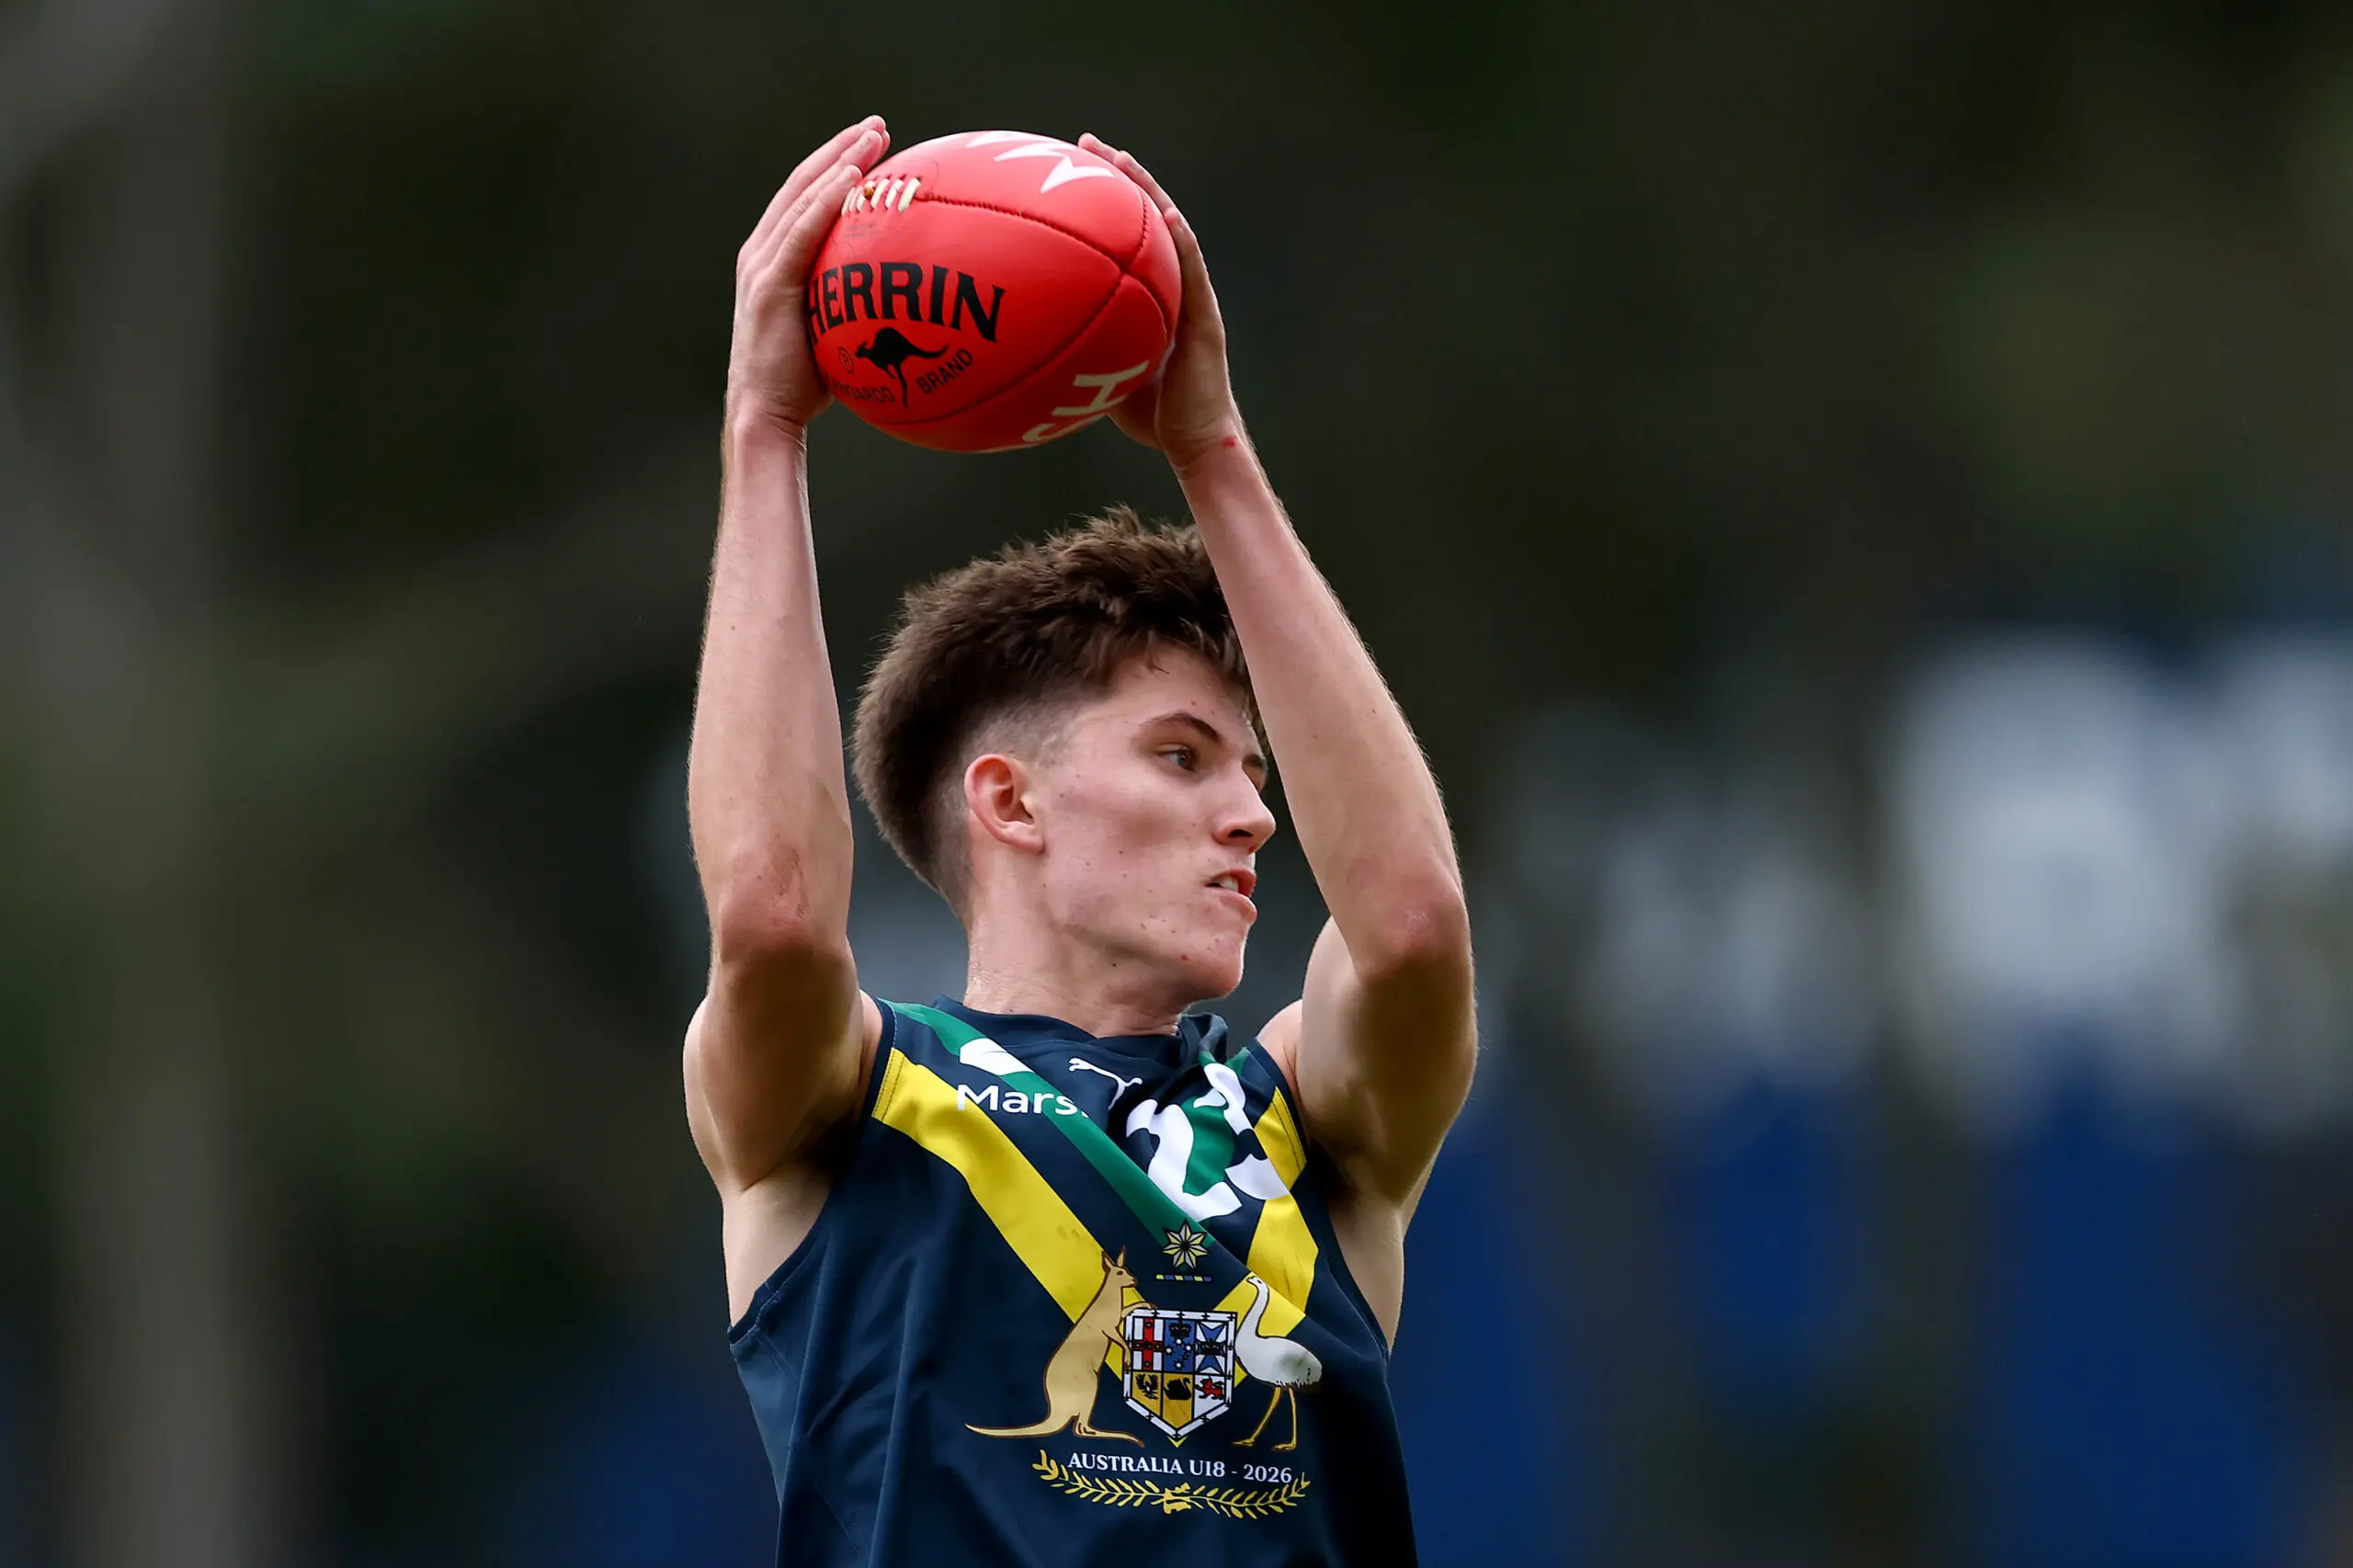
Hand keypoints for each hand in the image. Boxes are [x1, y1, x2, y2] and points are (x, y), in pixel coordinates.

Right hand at [727, 116, 888, 439]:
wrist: (766, 415)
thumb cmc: (803, 384)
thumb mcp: (832, 332)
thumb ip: (854, 305)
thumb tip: (906, 301)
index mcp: (772, 260)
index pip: (804, 199)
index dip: (835, 165)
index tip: (869, 144)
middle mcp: (760, 253)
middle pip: (802, 184)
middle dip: (840, 149)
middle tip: (877, 125)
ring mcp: (761, 266)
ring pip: (801, 197)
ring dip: (839, 161)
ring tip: (872, 136)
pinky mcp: (769, 285)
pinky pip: (802, 232)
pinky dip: (825, 199)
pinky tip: (852, 176)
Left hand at [1077, 134, 1245, 468]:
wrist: (1194, 441)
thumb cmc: (1152, 414)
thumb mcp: (1104, 372)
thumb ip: (1082, 345)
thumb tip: (1033, 339)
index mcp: (1154, 297)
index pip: (1128, 238)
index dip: (1105, 200)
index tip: (1074, 170)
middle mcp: (1174, 288)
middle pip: (1147, 220)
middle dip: (1120, 179)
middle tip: (1087, 144)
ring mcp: (1193, 300)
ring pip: (1171, 233)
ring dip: (1147, 193)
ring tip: (1121, 160)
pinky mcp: (1206, 318)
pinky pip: (1191, 272)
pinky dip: (1179, 240)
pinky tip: (1163, 213)